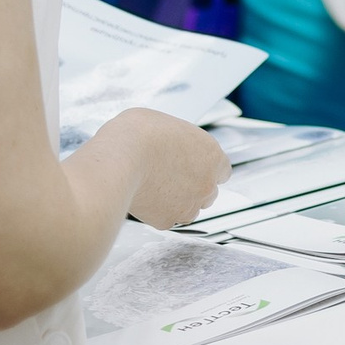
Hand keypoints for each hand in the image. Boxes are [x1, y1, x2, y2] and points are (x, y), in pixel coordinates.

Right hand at [97, 109, 230, 229]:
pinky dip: (157, 212)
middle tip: (171, 178)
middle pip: (209, 192)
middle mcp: (206, 183)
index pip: (222, 171)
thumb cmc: (139, 134)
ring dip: (177, 202)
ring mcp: (189, 205)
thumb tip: (169, 142)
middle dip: (193, 188)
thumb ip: (178, 140)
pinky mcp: (168, 220)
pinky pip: (166, 219)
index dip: (206, 170)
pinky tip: (145, 197)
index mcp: (212, 155)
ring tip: (155, 187)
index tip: (195, 169)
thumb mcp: (166, 123)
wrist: (121, 157)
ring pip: (189, 210)